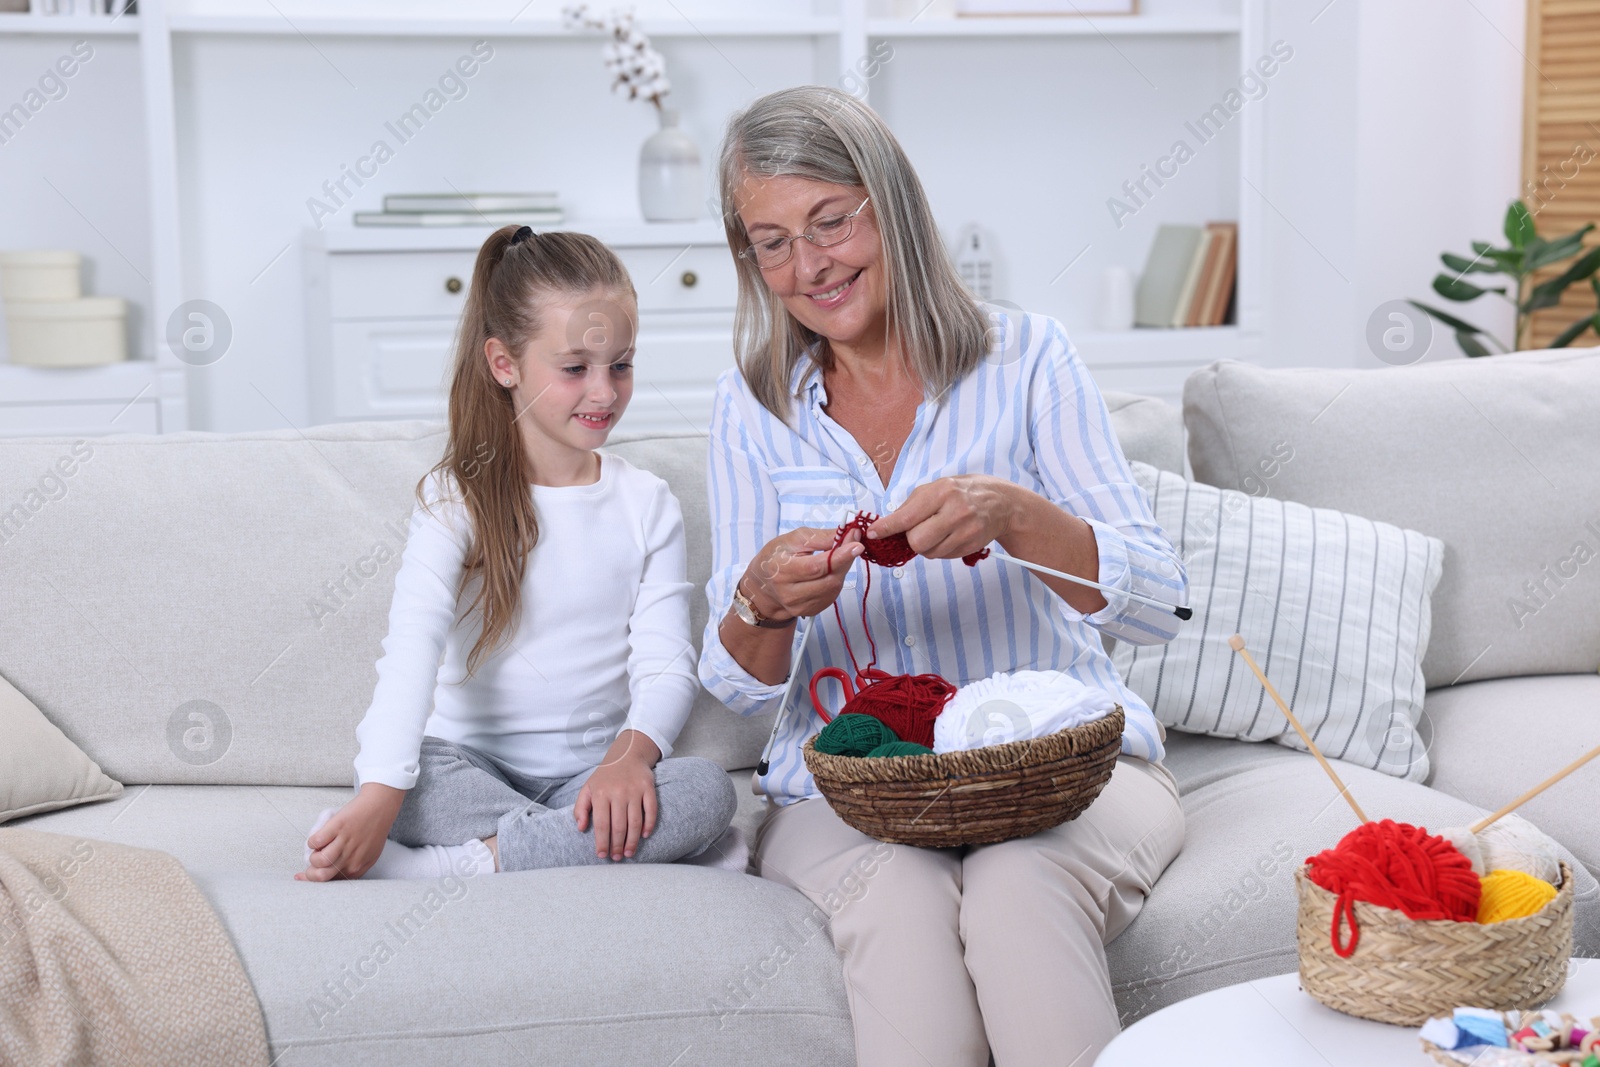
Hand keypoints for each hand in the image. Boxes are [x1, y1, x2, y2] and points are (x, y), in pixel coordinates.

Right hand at [297, 782, 404, 881]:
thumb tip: (326, 874)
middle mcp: (352, 858)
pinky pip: (316, 841)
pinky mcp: (339, 826)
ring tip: (318, 848)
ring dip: (312, 855)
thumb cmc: (372, 831)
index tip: (302, 876)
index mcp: (358, 867)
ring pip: (318, 860)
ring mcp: (345, 842)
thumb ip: (350, 868)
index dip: (313, 881)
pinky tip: (319, 836)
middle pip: (322, 876)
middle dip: (310, 872)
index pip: (331, 883)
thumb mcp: (368, 856)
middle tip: (311, 861)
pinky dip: (312, 840)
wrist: (381, 806)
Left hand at [574, 730, 662, 860]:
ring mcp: (635, 790)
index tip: (602, 855)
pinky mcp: (648, 788)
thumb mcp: (587, 788)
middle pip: (619, 826)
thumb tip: (580, 828)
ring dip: (632, 840)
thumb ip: (580, 808)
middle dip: (617, 845)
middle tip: (617, 858)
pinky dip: (649, 825)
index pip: (601, 824)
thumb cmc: (605, 777)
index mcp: (600, 794)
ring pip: (635, 822)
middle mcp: (618, 792)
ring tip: (629, 853)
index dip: (602, 842)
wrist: (627, 754)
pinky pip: (651, 810)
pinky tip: (644, 836)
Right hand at [742, 526, 865, 621]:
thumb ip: (821, 537)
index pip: (816, 567)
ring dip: (842, 570)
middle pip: (829, 579)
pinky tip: (830, 571)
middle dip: (846, 560)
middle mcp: (790, 593)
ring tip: (839, 556)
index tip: (857, 544)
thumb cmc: (777, 558)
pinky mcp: (810, 611)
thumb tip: (846, 533)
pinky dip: (836, 580)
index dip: (840, 556)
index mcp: (781, 571)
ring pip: (834, 588)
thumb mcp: (793, 539)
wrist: (763, 586)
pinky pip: (832, 595)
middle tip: (853, 543)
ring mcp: (800, 606)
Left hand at [865, 475, 1020, 559]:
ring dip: (926, 546)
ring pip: (929, 553)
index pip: (907, 517)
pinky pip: (943, 556)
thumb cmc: (962, 492)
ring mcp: (965, 530)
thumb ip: (911, 505)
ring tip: (937, 530)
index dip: (887, 528)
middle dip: (911, 539)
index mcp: (942, 491)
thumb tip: (886, 525)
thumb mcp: (937, 487)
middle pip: (916, 541)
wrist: (1000, 502)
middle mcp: (955, 511)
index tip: (873, 534)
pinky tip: (949, 535)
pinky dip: (939, 549)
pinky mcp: (971, 545)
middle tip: (918, 529)